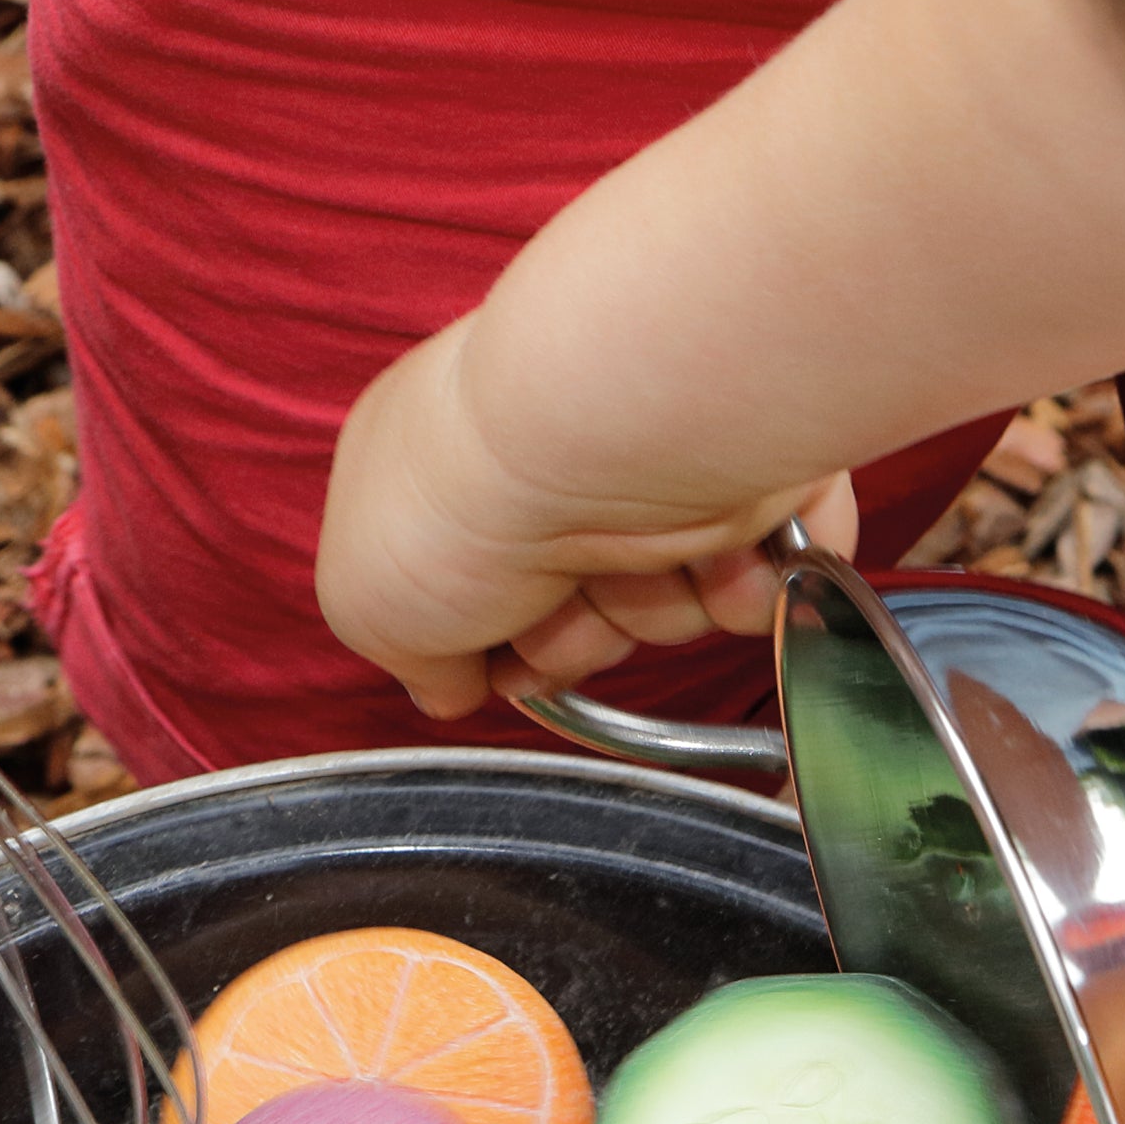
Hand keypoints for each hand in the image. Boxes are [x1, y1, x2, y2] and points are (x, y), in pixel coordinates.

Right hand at [318, 311, 852, 720]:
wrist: (595, 436)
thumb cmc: (461, 501)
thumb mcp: (362, 599)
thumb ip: (406, 656)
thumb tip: (449, 687)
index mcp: (448, 469)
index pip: (481, 596)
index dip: (495, 649)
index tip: (498, 657)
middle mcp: (555, 459)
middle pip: (584, 618)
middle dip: (578, 638)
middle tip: (562, 604)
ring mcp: (655, 464)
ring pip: (671, 609)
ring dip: (653, 610)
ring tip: (629, 560)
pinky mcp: (751, 473)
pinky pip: (761, 580)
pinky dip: (739, 583)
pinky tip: (708, 547)